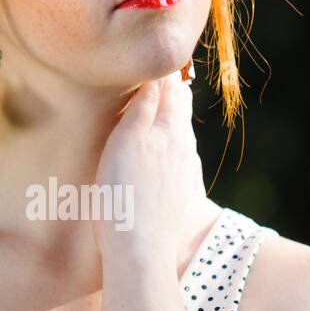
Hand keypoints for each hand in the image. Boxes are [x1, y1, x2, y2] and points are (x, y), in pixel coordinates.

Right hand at [92, 69, 204, 267]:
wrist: (142, 252)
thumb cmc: (124, 195)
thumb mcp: (125, 142)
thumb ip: (142, 108)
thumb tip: (155, 77)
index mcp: (169, 129)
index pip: (170, 89)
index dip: (162, 72)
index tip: (156, 59)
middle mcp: (183, 148)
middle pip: (181, 110)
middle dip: (172, 92)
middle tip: (163, 76)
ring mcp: (185, 173)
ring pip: (183, 136)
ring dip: (174, 119)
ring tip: (167, 105)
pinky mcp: (181, 196)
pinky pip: (183, 161)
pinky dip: (177, 147)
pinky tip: (175, 152)